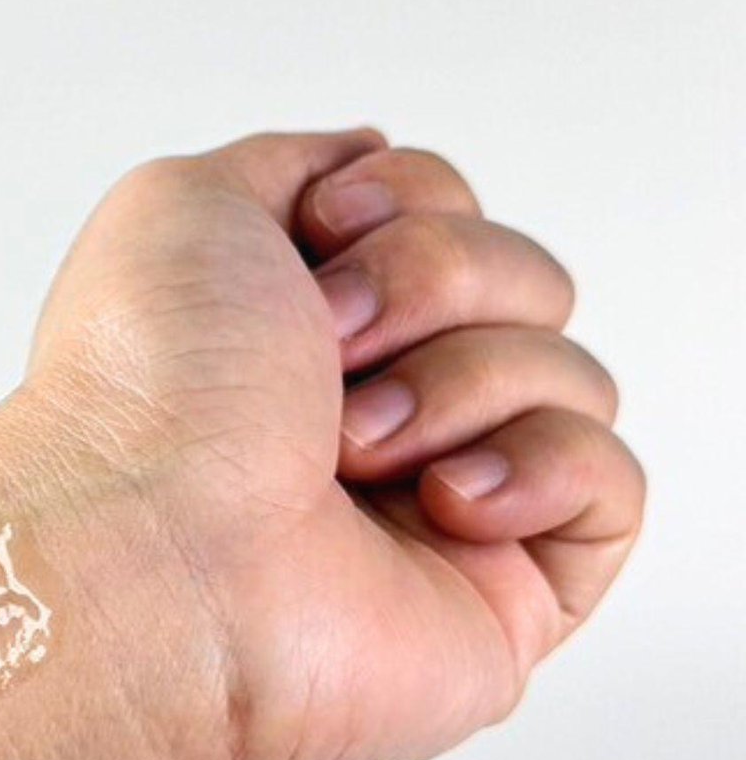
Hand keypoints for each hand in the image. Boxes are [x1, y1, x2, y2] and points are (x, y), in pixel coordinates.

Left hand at [19, 128, 644, 759]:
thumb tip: (372, 165)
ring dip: (461, 384)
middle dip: (434, 285)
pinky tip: (443, 504)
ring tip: (352, 455)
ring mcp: (439, 509)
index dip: (407, 202)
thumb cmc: (148, 395)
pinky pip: (610, 484)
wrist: (154, 555)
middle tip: (328, 357)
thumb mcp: (185, 205)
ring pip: (567, 372)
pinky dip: (540, 469)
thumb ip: (293, 164)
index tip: (323, 237)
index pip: (450, 213)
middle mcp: (375, 414)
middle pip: (522, 280)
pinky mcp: (502, 595)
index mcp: (304, 332)